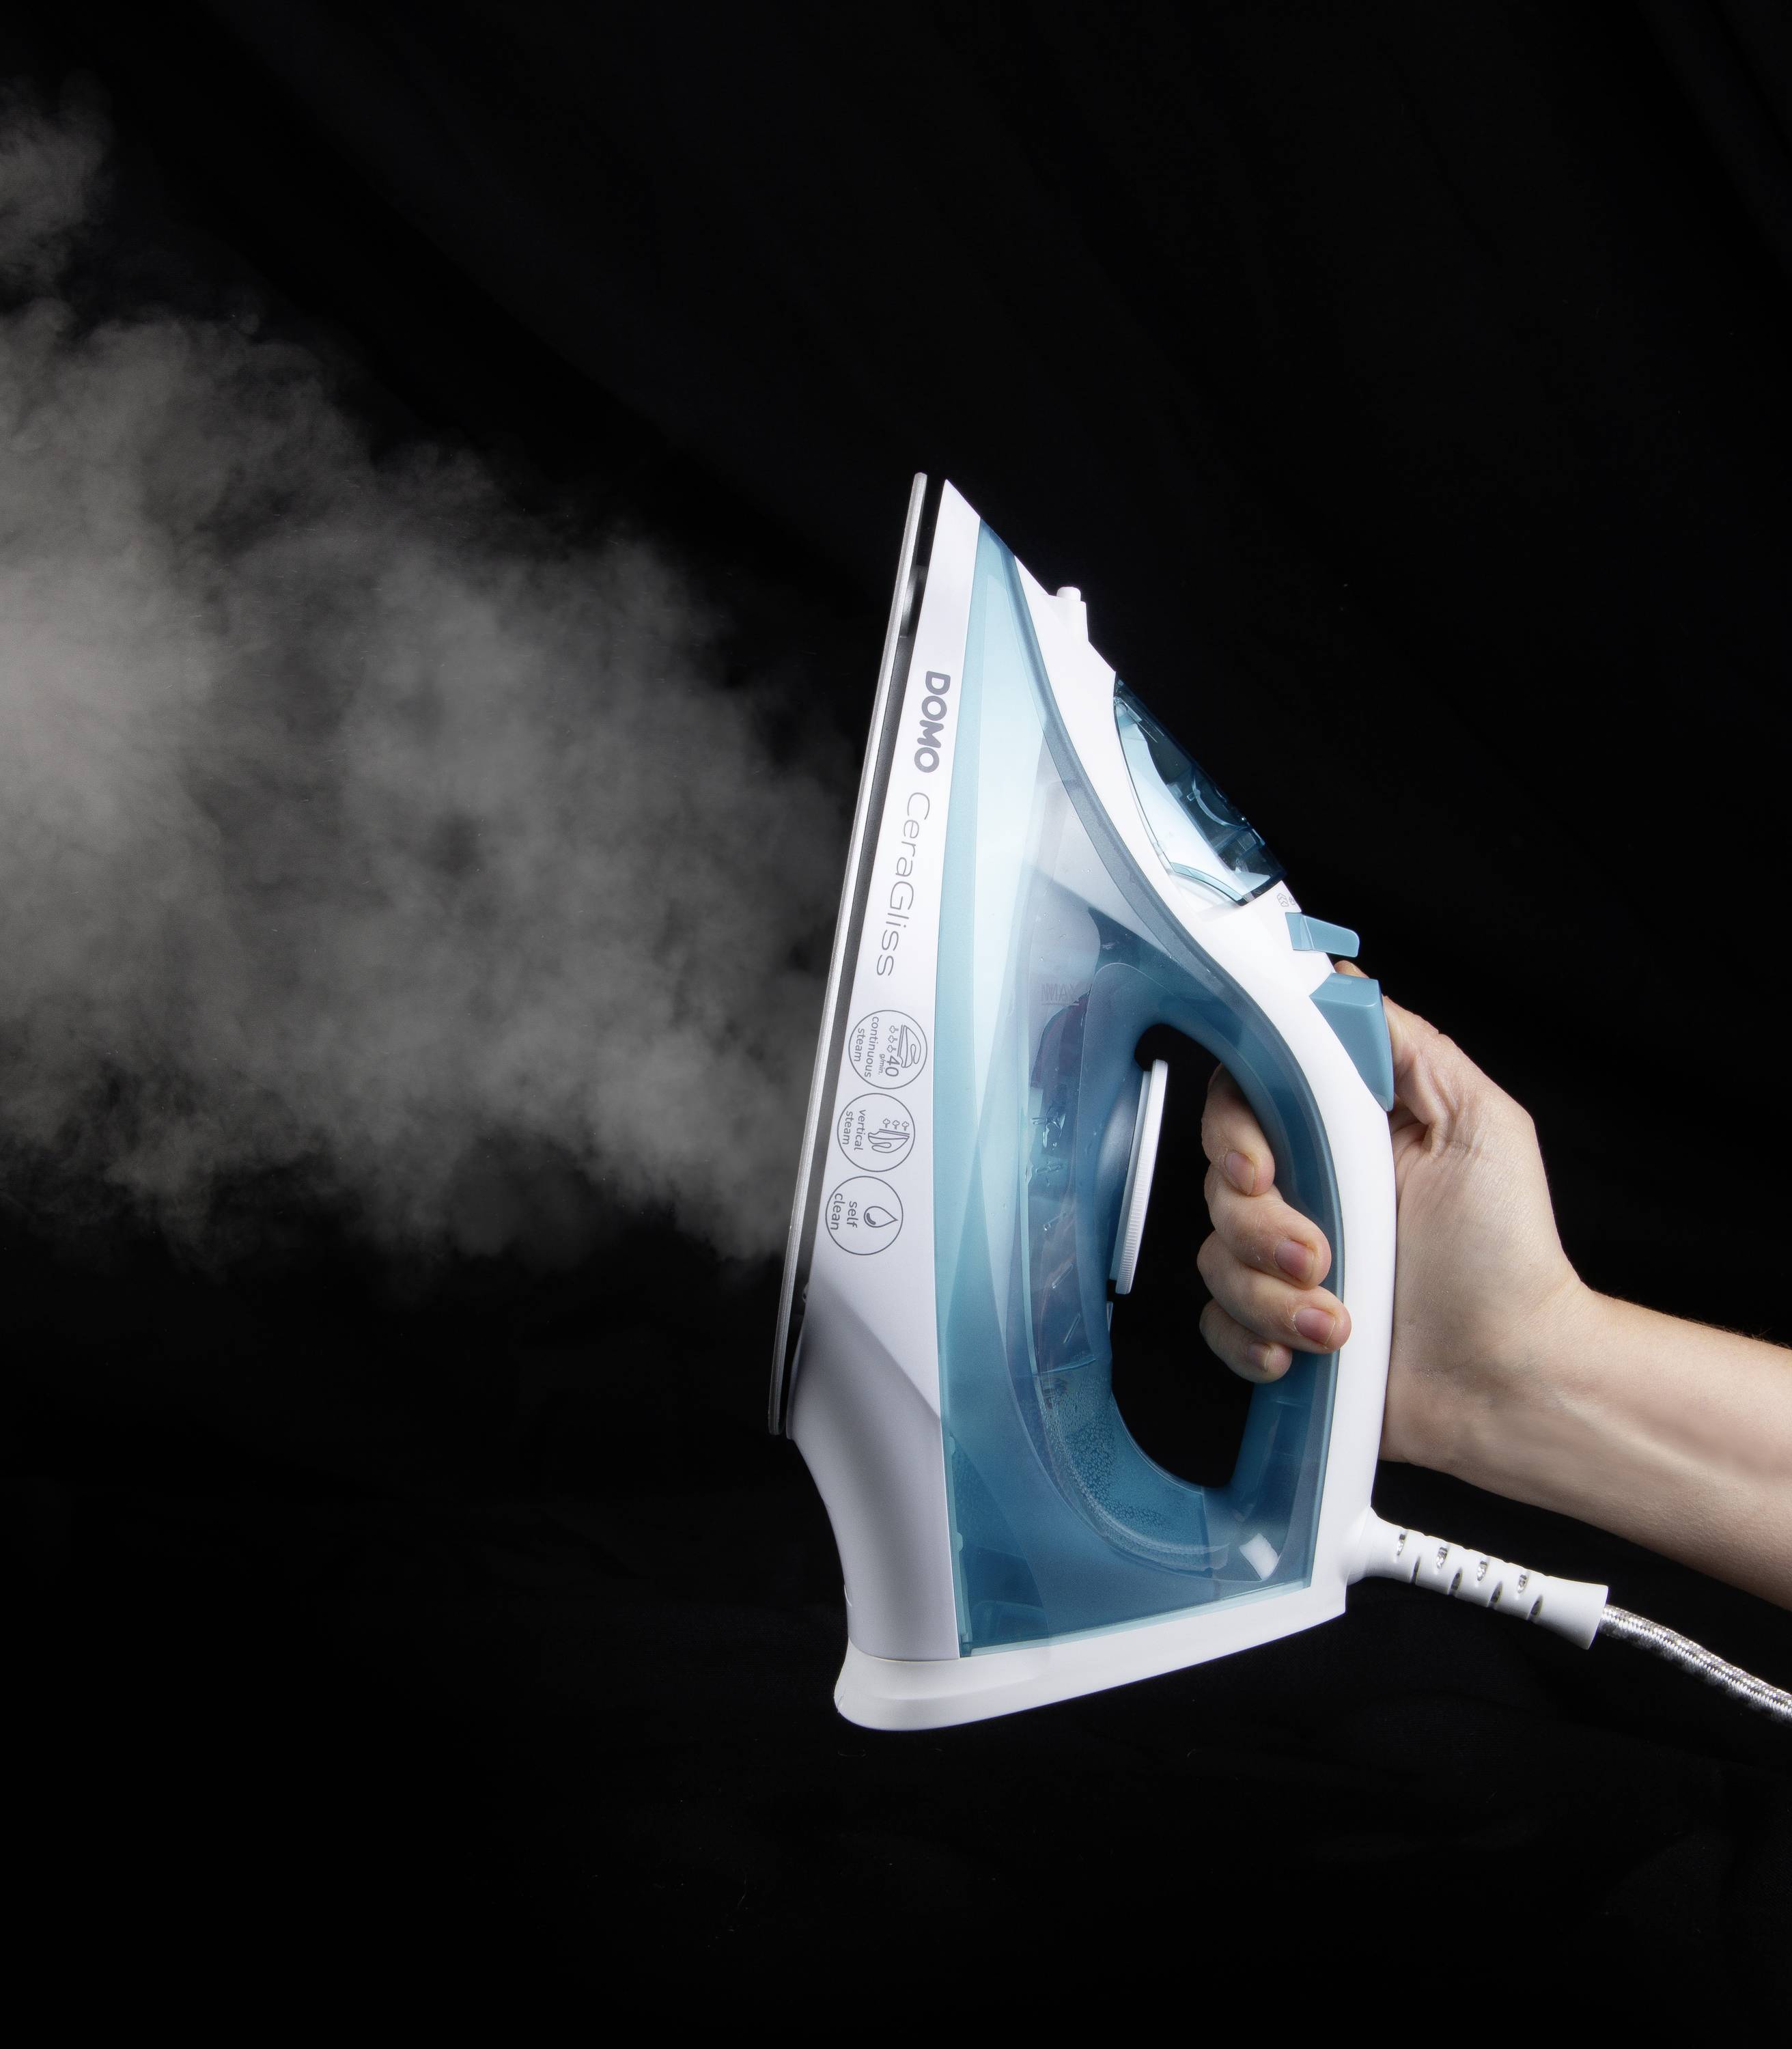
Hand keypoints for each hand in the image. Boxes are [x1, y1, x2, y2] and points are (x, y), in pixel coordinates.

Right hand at [1196, 968, 1585, 1470]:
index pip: (1246, 1099)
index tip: (1262, 1166)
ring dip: (1271, 1295)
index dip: (1235, 1129)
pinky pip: (1217, 1324)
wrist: (1514, 1377)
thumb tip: (1339, 985)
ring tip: (1339, 1319)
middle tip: (1319, 1253)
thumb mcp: (1481, 1123)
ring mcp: (1286, 1263)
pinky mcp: (1276, 1328)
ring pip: (1215, 1257)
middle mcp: (1308, 1192)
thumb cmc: (1508, 1256)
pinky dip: (1254, 1341)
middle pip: (1217, 1180)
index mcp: (1343, 1136)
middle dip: (1259, 1226)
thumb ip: (1408, 1048)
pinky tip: (1305, 1352)